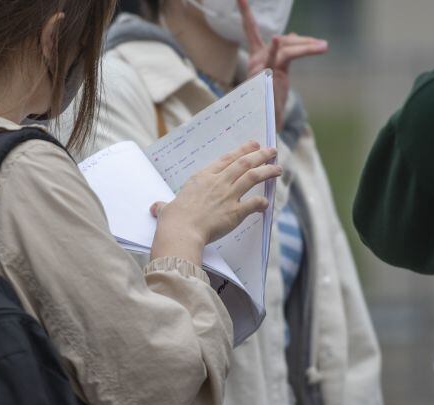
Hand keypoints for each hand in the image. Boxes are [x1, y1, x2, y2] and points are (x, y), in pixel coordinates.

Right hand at [150, 140, 279, 264]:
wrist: (181, 231)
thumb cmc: (173, 220)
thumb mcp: (166, 208)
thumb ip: (164, 206)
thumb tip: (155, 208)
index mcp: (202, 177)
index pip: (226, 159)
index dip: (242, 150)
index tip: (253, 144)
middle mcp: (218, 182)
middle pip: (244, 163)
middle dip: (260, 155)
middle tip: (271, 151)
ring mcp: (228, 195)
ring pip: (253, 177)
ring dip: (267, 171)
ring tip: (278, 169)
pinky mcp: (235, 212)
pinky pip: (254, 204)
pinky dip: (262, 203)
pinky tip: (267, 203)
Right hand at [238, 0, 327, 129]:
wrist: (265, 121)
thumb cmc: (270, 99)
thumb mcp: (278, 72)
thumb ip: (284, 52)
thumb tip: (294, 34)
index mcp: (257, 58)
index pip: (250, 30)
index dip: (245, 13)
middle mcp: (257, 59)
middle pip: (282, 41)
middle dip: (302, 43)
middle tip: (322, 46)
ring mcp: (261, 66)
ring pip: (286, 48)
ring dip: (306, 48)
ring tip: (323, 48)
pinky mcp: (268, 74)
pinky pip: (278, 58)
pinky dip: (284, 49)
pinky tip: (283, 39)